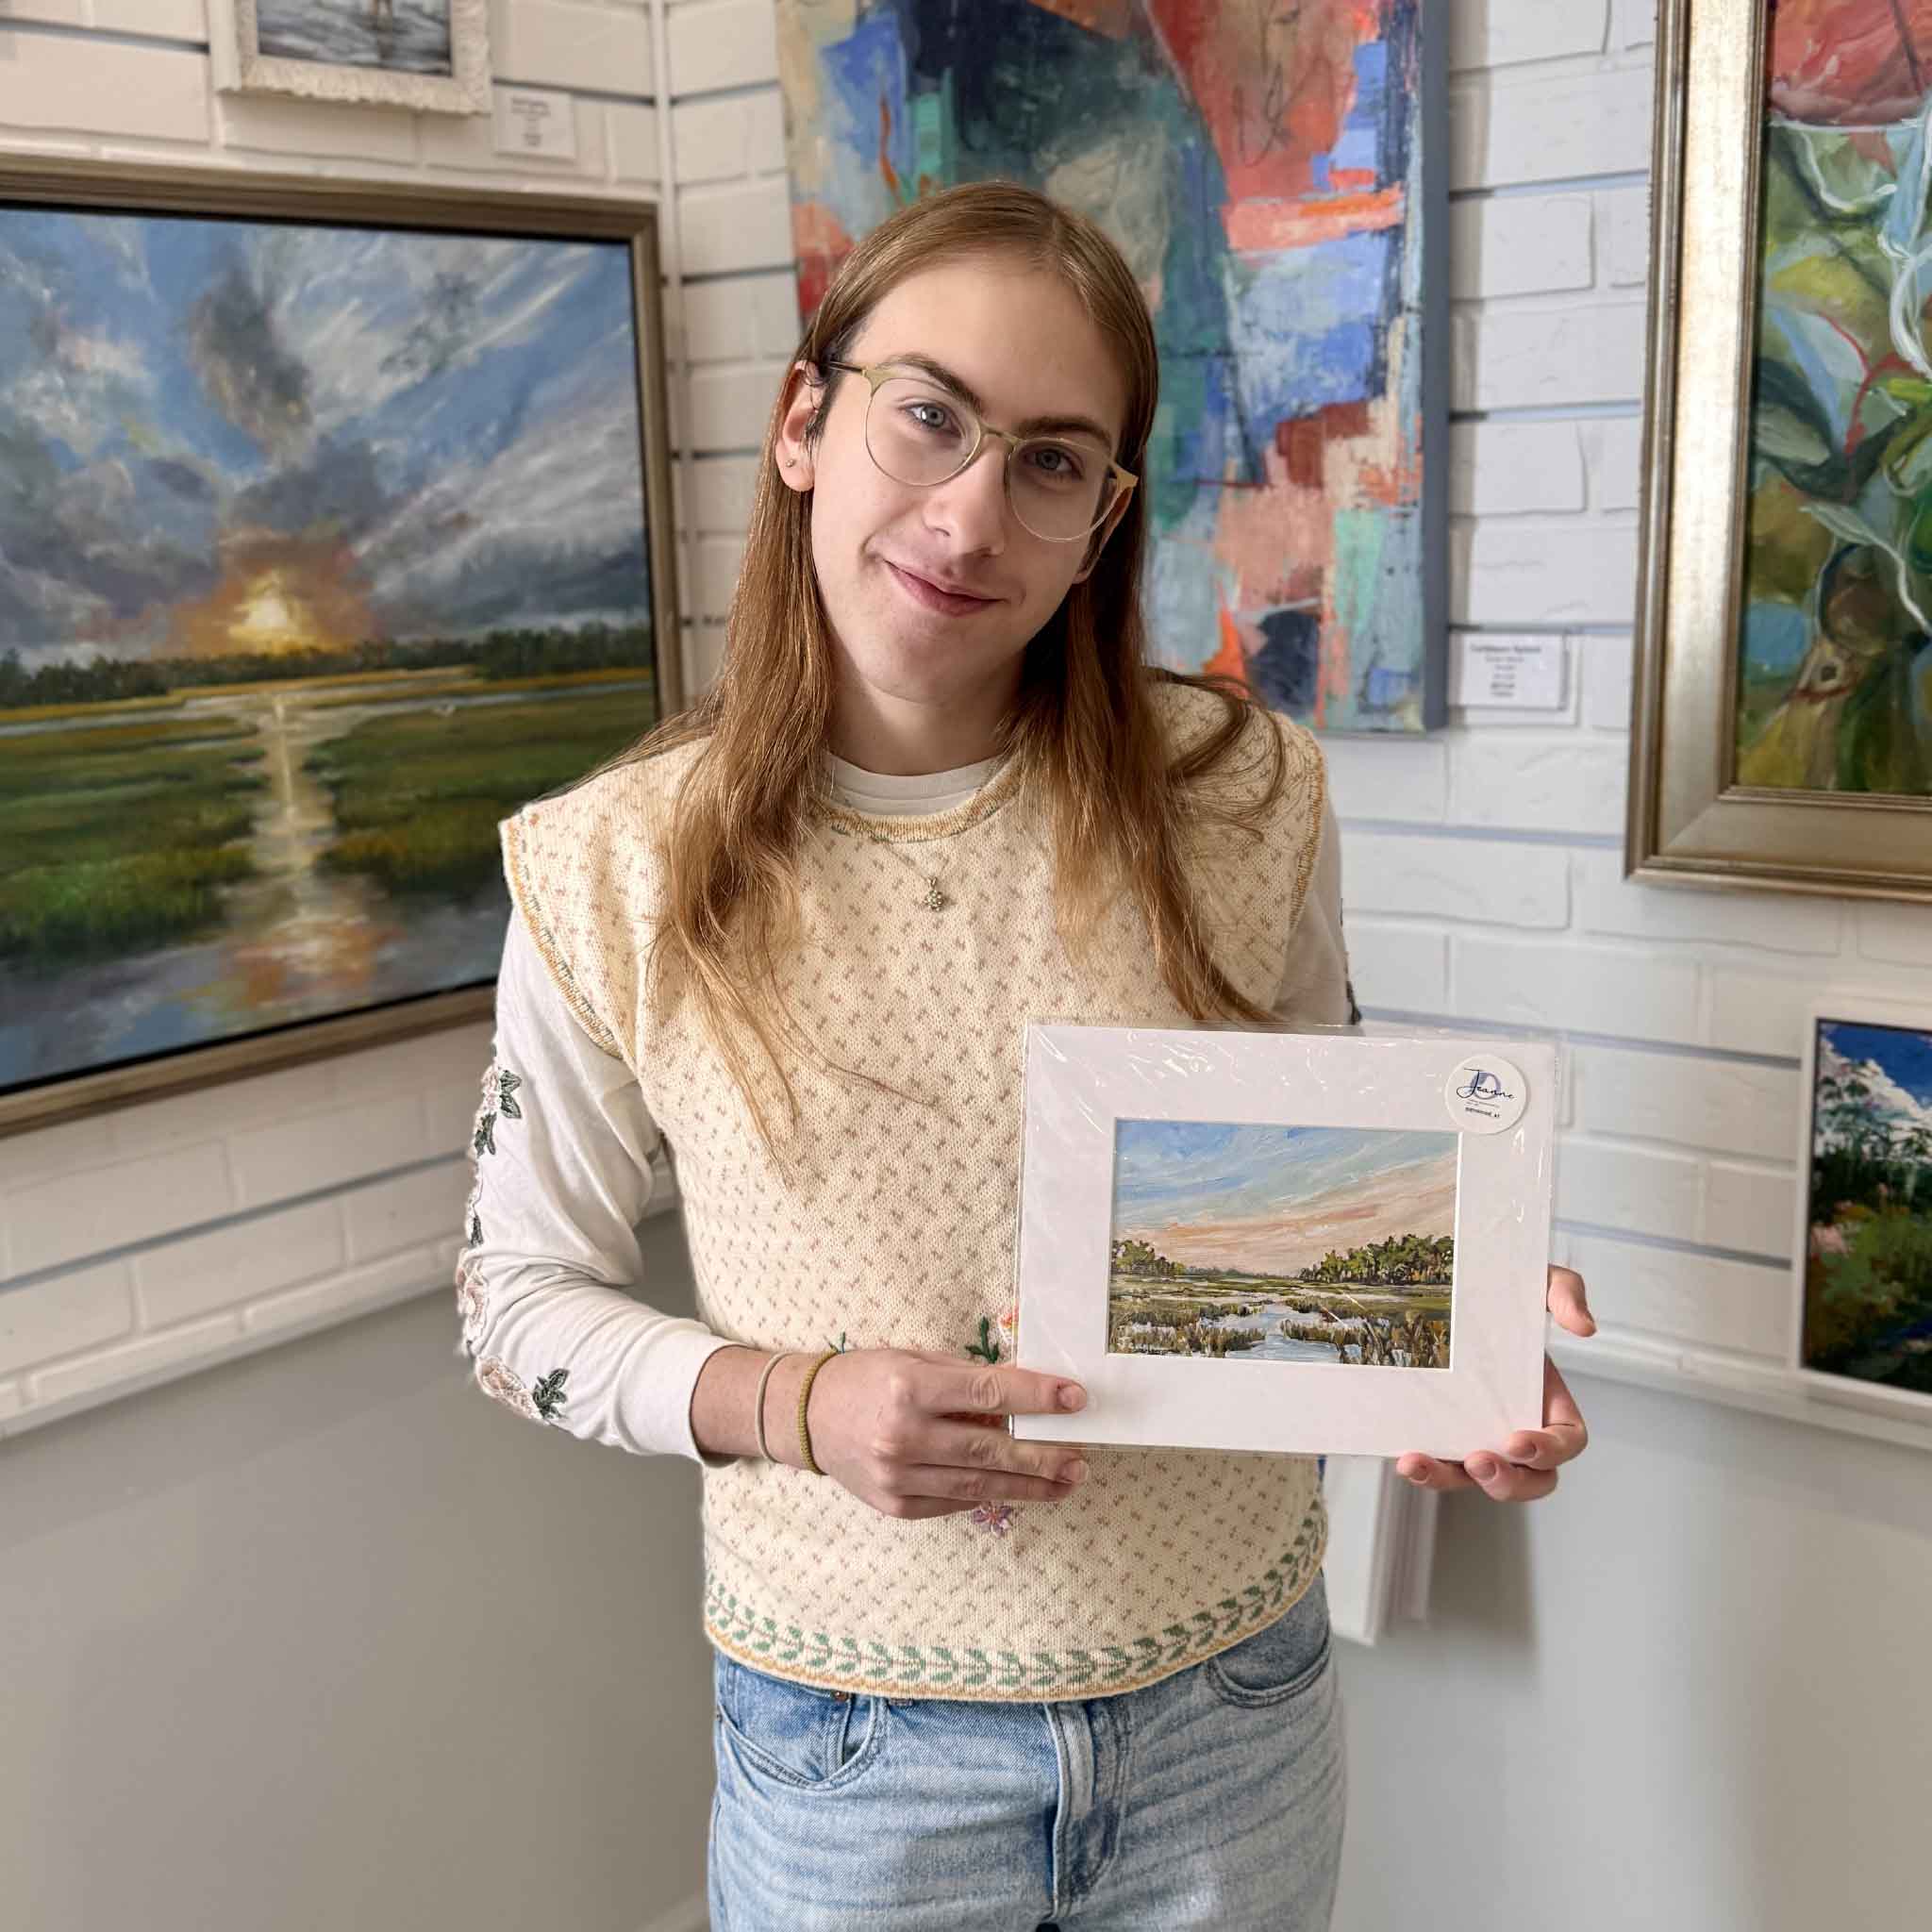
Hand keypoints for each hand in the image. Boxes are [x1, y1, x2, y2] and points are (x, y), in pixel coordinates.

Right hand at [797, 1347, 1089, 1520]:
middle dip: (1044, 1455)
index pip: (989, 1393)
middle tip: (1080, 1458)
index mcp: (910, 1388)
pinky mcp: (897, 1505)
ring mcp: (899, 1476)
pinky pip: (956, 1500)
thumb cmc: (866, 1378)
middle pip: (991, 1448)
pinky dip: (990, 1492)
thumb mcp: (913, 1359)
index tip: (1075, 1399)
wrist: (807, 1418)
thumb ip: (964, 1377)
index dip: (1037, 1397)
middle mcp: (904, 1435)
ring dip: (1029, 1484)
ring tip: (1066, 1481)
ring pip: (980, 1483)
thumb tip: (1022, 1393)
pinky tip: (1018, 1487)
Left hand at [1395, 1264, 1594, 1501]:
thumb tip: (1585, 1327)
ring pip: (1474, 1478)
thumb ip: (1566, 1292)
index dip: (1549, 1450)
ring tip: (1419, 1464)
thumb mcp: (1536, 1279)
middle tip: (1479, 1461)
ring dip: (1448, 1479)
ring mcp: (1478, 1434)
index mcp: (1549, 1402)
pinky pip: (1438, 1463)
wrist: (1448, 1287)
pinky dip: (1423, 1468)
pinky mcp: (1442, 1433)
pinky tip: (1404, 1459)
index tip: (1518, 1441)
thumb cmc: (1502, 1290)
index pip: (1566, 1442)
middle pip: (1529, 1480)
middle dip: (1506, 1481)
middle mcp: (1516, 1426)